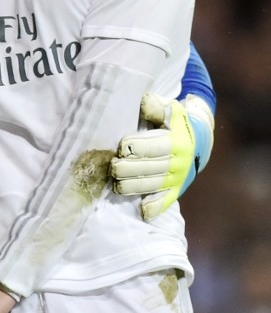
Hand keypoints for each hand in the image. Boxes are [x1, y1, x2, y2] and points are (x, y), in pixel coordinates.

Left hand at [110, 92, 213, 219]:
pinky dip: (155, 208)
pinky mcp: (175, 191)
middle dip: (129, 169)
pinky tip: (143, 210)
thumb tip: (145, 102)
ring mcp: (177, 179)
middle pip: (151, 169)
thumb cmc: (174, 123)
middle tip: (113, 167)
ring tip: (116, 185)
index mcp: (177, 141)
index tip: (121, 147)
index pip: (156, 147)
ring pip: (153, 186)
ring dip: (133, 187)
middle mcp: (179, 162)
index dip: (137, 148)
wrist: (199, 141)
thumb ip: (157, 107)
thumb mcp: (171, 110)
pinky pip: (166, 202)